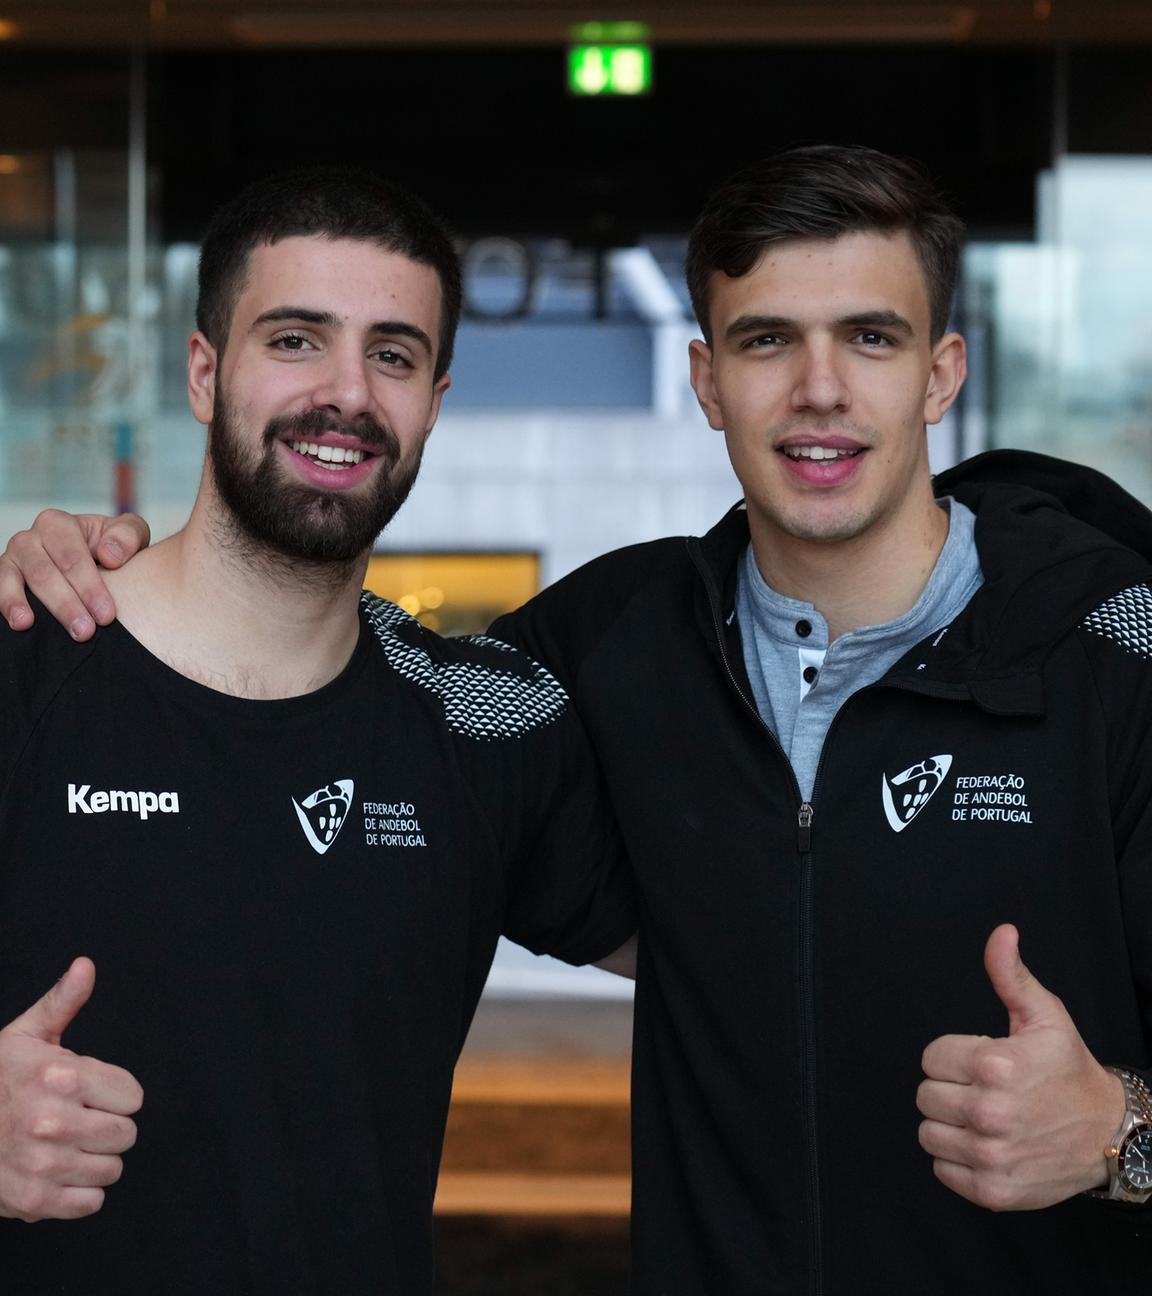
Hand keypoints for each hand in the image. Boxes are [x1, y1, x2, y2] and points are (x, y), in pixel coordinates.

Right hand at [0, 510, 149, 639]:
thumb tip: (110, 556)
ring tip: (32, 626)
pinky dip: (5, 604)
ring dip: (26, 606)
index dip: (89, 587)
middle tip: (85, 632)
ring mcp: (12, 559)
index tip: (107, 615)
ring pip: (15, 581)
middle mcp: (30, 538)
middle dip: (65, 604)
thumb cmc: (113, 550)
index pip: (73, 558)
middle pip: (44, 573)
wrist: (96, 561)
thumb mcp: (130, 535)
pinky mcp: (2, 578)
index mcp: (59, 525)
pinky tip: (18, 623)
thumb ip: (127, 537)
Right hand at [0, 958, 143, 1220]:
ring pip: (112, 1169)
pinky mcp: (33, 1200)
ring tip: (65, 1145)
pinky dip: (78, 1193)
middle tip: (78, 1120)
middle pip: (126, 1134)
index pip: (133, 1096)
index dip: (115, 1094)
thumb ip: (62, 1002)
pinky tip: (56, 1172)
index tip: (92, 1093)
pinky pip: (90, 1202)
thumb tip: (86, 966)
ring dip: (94, 1160)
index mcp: (60, 1075)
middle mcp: (54, 1120)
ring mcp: (43, 1164)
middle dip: (108, 1126)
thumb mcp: (24, 1035)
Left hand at [917, 923, 1123, 1210]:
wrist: (1109, 1132)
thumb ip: (1011, 975)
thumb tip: (1001, 934)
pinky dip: (958, 1160)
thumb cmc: (1067, 1069)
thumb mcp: (1044, 1015)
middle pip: (925, 1096)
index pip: (930, 1058)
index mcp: (994, 1065)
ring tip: (982, 1118)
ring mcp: (991, 1156)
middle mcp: (989, 1113)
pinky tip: (986, 1145)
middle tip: (982, 1090)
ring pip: (929, 1133)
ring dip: (950, 1125)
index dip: (952, 1057)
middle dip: (949, 1089)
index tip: (980, 1062)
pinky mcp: (992, 1191)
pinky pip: (943, 1170)